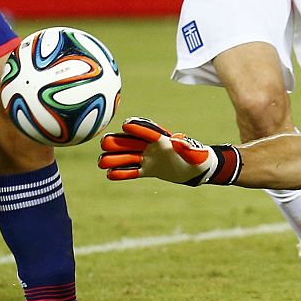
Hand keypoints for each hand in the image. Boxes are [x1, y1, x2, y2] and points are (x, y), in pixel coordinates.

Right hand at [98, 117, 240, 185]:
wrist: (197, 170)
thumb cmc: (199, 158)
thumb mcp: (196, 153)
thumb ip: (187, 148)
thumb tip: (179, 142)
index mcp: (163, 140)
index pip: (148, 132)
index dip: (138, 128)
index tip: (126, 125)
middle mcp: (152, 147)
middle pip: (131, 142)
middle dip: (118, 142)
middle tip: (105, 144)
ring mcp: (148, 158)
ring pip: (127, 157)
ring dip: (114, 159)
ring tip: (101, 163)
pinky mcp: (147, 170)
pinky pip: (132, 171)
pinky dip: (122, 173)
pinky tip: (109, 175)